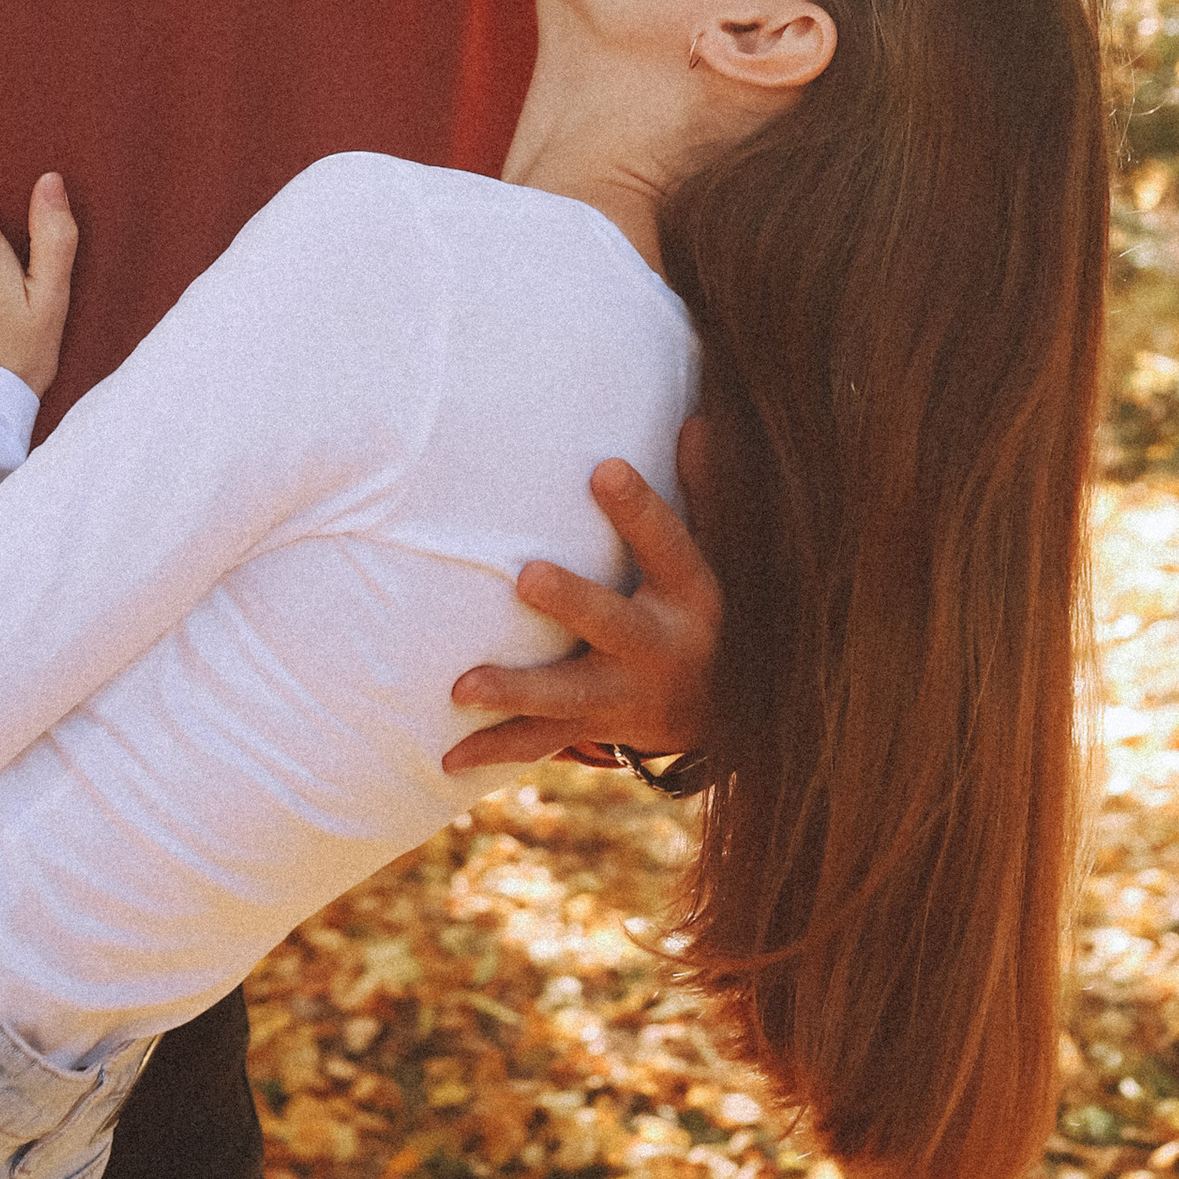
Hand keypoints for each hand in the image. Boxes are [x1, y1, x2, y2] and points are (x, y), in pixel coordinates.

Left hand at [442, 432, 720, 776]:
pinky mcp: (597, 726)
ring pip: (569, 696)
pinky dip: (495, 750)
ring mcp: (626, 695)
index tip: (603, 468)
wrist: (732, 714)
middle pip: (614, 624)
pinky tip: (446, 758)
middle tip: (526, 576)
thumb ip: (704, 491)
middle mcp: (659, 647)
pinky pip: (542, 742)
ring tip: (462, 686)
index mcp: (692, 593)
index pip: (668, 544)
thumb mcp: (721, 551)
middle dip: (572, 603)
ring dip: (517, 691)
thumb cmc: (706, 606)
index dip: (638, 509)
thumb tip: (700, 420)